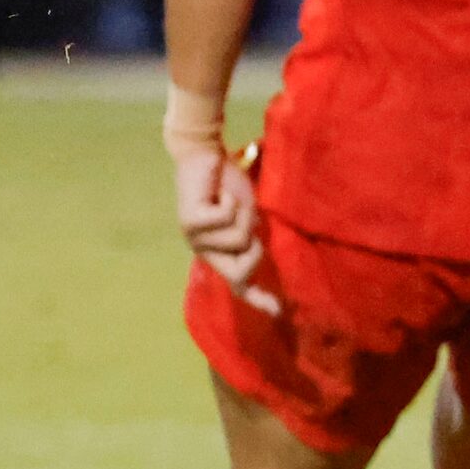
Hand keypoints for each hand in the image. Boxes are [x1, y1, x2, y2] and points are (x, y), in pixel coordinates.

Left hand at [172, 146, 278, 313]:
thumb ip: (249, 237)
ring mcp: (194, 239)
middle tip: (250, 218)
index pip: (240, 284)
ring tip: (228, 198)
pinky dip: (230, 200)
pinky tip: (218, 193)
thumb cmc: (228, 185)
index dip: (260, 298)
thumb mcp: (246, 215)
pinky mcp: (190, 223)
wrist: (204, 156)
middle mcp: (203, 251)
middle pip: (242, 272)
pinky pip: (226, 218)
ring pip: (238, 238)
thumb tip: (257, 254)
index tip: (279, 313)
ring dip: (243, 213)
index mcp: (218, 252)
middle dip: (254, 249)